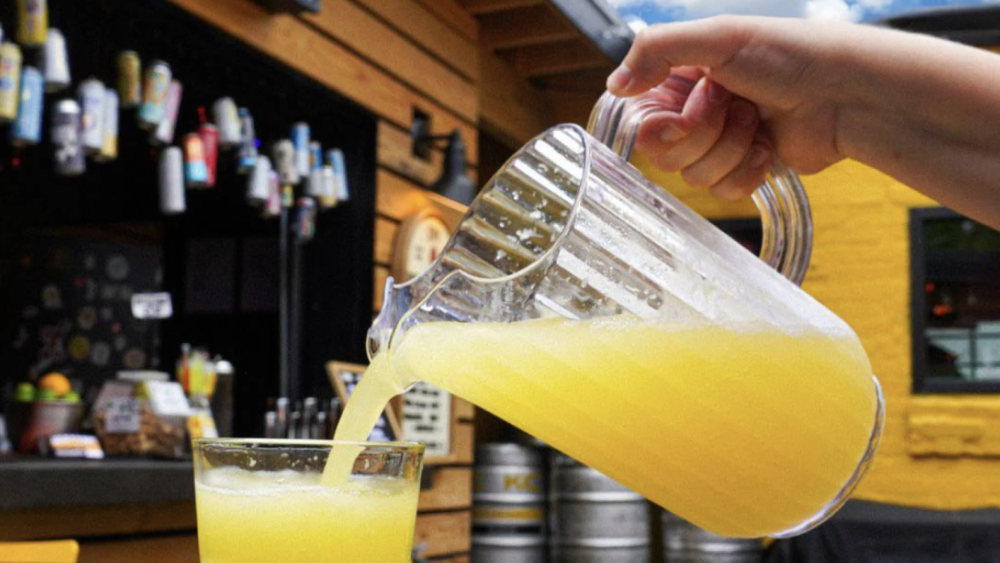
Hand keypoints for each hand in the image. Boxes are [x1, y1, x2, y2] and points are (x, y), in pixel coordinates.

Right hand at [608, 17, 854, 198]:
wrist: (846, 94)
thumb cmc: (790, 56)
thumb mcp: (719, 37)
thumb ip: (656, 50)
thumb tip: (613, 85)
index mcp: (681, 77)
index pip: (640, 119)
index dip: (659, 125)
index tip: (685, 112)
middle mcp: (695, 111)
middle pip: (664, 153)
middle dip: (703, 134)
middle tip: (735, 104)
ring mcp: (720, 143)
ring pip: (693, 175)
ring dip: (730, 149)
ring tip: (757, 119)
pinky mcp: (744, 169)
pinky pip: (722, 192)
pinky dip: (746, 171)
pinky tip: (768, 147)